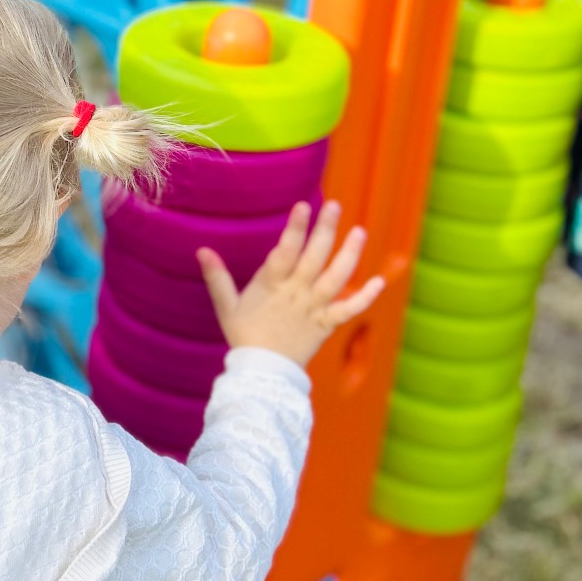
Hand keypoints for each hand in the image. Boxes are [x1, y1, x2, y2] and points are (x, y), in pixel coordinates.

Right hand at [197, 201, 382, 367]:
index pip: (284, 252)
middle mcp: (296, 294)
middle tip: (334, 205)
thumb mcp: (226, 307)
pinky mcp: (326, 324)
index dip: (294, 229)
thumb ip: (217, 277)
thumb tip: (202, 250)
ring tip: (359, 231)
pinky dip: (365, 297)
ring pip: (336, 278)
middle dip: (325, 229)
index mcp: (271, 286)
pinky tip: (380, 281)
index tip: (303, 206)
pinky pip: (349, 310)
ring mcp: (314, 309)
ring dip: (349, 254)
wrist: (262, 375)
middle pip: (314, 258)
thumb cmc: (244, 337)